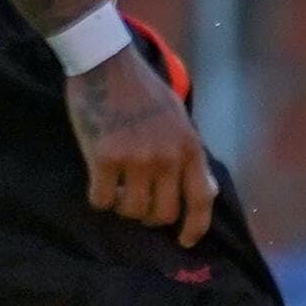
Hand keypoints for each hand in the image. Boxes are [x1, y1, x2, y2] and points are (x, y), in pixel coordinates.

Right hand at [65, 42, 215, 245]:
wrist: (106, 64)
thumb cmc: (143, 92)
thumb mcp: (179, 120)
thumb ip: (190, 156)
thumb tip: (206, 192)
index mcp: (189, 147)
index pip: (201, 200)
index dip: (195, 228)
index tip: (185, 241)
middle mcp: (167, 157)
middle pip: (162, 213)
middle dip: (148, 217)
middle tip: (137, 203)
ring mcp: (137, 159)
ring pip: (131, 210)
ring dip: (122, 206)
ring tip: (117, 188)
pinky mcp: (105, 158)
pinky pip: (102, 200)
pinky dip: (99, 198)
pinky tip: (99, 183)